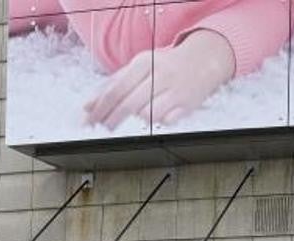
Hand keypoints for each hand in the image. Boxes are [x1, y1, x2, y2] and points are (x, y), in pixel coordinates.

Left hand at [84, 29, 235, 129]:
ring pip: (146, 114)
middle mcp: (159, 75)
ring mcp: (174, 90)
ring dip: (136, 120)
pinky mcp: (188, 104)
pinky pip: (166, 121)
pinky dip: (157, 122)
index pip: (115, 89)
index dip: (100, 108)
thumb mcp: (139, 68)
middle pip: (128, 103)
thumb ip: (113, 84)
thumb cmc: (167, 65)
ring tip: (133, 121)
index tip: (89, 120)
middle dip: (112, 119)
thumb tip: (88, 105)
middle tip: (105, 128)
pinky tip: (155, 119)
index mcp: (143, 63)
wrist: (205, 59)